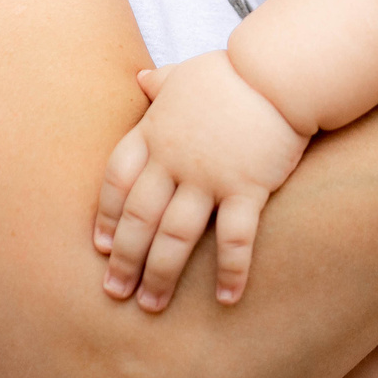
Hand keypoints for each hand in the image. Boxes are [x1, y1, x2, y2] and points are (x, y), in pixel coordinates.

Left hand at [93, 50, 307, 312]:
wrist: (276, 72)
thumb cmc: (232, 73)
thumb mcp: (186, 73)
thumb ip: (161, 83)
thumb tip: (140, 78)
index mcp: (155, 132)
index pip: (118, 181)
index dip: (107, 216)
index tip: (102, 246)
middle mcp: (173, 159)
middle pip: (139, 217)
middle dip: (125, 258)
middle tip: (115, 292)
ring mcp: (208, 176)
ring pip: (175, 236)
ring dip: (161, 274)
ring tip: (151, 305)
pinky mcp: (246, 187)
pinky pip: (233, 238)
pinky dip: (229, 271)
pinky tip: (225, 298)